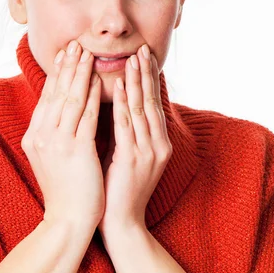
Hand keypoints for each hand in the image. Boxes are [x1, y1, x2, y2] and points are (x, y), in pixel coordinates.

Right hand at [21, 40, 104, 233]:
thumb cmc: (64, 190)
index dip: (57, 74)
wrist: (67, 220)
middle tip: (76, 43)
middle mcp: (41, 135)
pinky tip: (101, 80)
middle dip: (67, 66)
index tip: (65, 55)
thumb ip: (52, 134)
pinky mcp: (75, 150)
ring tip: (88, 53)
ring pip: (70, 99)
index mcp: (34, 136)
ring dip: (80, 73)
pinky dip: (94, 96)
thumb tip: (60, 112)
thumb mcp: (50, 158)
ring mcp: (56, 142)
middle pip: (56, 93)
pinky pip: (87, 116)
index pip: (47, 98)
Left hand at [98, 44, 171, 234]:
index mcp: (157, 144)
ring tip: (133, 58)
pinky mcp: (133, 160)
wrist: (121, 224)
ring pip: (142, 109)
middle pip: (152, 102)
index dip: (149, 80)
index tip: (143, 57)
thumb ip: (126, 134)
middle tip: (142, 48)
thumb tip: (116, 108)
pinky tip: (120, 86)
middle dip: (146, 74)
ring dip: (137, 81)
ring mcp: (148, 152)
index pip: (153, 104)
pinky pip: (128, 126)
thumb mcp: (126, 157)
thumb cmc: (118, 190)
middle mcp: (158, 145)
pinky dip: (124, 104)